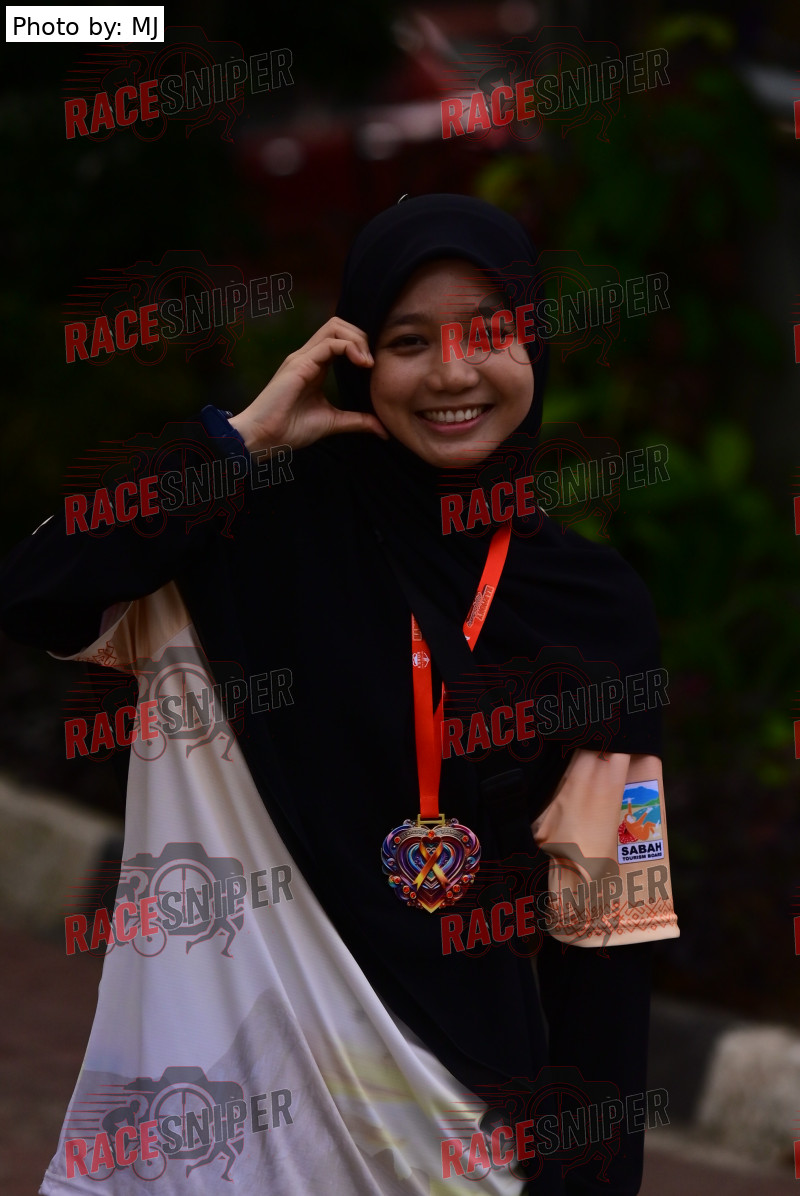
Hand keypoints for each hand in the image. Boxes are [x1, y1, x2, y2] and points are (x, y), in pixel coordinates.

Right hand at [229, 317, 388, 451]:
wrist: (264, 438)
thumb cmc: (290, 430)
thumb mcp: (333, 423)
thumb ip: (357, 421)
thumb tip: (383, 429)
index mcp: (315, 365)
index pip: (340, 338)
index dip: (361, 345)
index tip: (374, 368)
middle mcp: (308, 356)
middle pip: (338, 325)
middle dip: (361, 337)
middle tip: (372, 362)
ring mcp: (302, 358)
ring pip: (334, 327)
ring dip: (357, 340)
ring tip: (368, 363)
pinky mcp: (299, 364)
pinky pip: (329, 344)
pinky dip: (349, 348)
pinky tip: (361, 364)